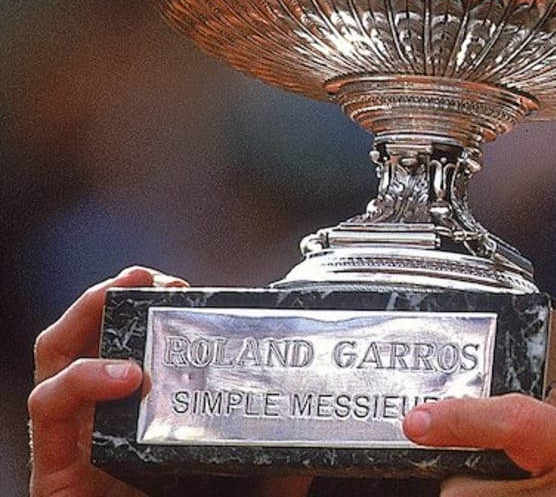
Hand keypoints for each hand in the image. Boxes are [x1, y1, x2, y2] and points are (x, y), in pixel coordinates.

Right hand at [28, 267, 311, 496]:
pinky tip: (119, 374)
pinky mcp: (53, 472)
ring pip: (55, 360)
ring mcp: (76, 447)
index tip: (192, 289)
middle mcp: (108, 430)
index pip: (146, 354)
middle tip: (148, 276)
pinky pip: (46, 409)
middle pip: (92, 342)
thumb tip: (315, 449)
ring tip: (120, 296)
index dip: (161, 315)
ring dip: (82, 317)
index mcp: (149, 429)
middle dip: (115, 296)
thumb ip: (277, 472)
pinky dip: (78, 378)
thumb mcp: (247, 495)